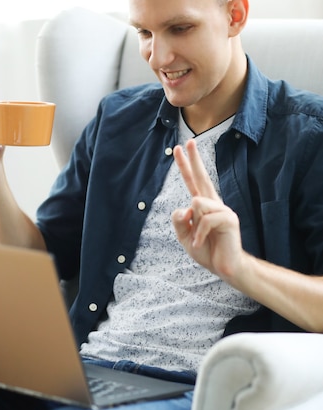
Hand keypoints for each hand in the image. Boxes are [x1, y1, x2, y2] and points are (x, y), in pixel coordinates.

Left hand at [172, 140, 243, 281]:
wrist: (225, 268)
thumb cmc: (207, 250)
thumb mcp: (184, 237)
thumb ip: (179, 221)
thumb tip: (185, 207)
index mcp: (202, 206)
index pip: (192, 181)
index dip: (186, 165)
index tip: (179, 148)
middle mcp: (213, 204)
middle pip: (201, 177)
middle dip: (194, 159)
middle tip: (188, 141)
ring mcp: (222, 209)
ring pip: (197, 202)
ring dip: (194, 226)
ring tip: (200, 240)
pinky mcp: (229, 219)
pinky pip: (205, 219)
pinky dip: (199, 234)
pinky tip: (202, 244)